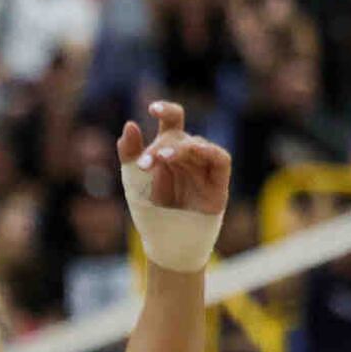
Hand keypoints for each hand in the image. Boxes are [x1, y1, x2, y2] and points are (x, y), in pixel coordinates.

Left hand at [119, 102, 230, 216]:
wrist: (164, 242)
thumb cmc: (150, 210)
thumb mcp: (133, 180)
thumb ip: (130, 153)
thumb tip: (129, 124)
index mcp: (167, 150)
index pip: (173, 121)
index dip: (166, 110)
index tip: (152, 109)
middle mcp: (188, 155)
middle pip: (179, 136)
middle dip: (161, 146)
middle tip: (144, 164)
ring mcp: (203, 168)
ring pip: (198, 145)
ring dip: (180, 149)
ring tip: (162, 159)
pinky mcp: (218, 184)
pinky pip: (221, 159)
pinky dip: (210, 151)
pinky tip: (195, 150)